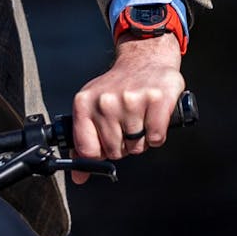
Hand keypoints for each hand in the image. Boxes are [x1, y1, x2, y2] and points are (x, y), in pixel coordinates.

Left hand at [70, 33, 183, 183]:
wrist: (144, 59)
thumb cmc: (117, 87)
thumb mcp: (91, 107)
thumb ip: (83, 141)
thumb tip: (79, 177)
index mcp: (84, 103)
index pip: (87, 150)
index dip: (99, 153)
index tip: (105, 144)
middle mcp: (106, 101)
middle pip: (115, 151)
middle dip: (123, 144)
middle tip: (127, 123)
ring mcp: (131, 100)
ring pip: (137, 147)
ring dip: (141, 139)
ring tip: (139, 117)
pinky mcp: (156, 100)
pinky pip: (156, 139)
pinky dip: (157, 135)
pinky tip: (153, 117)